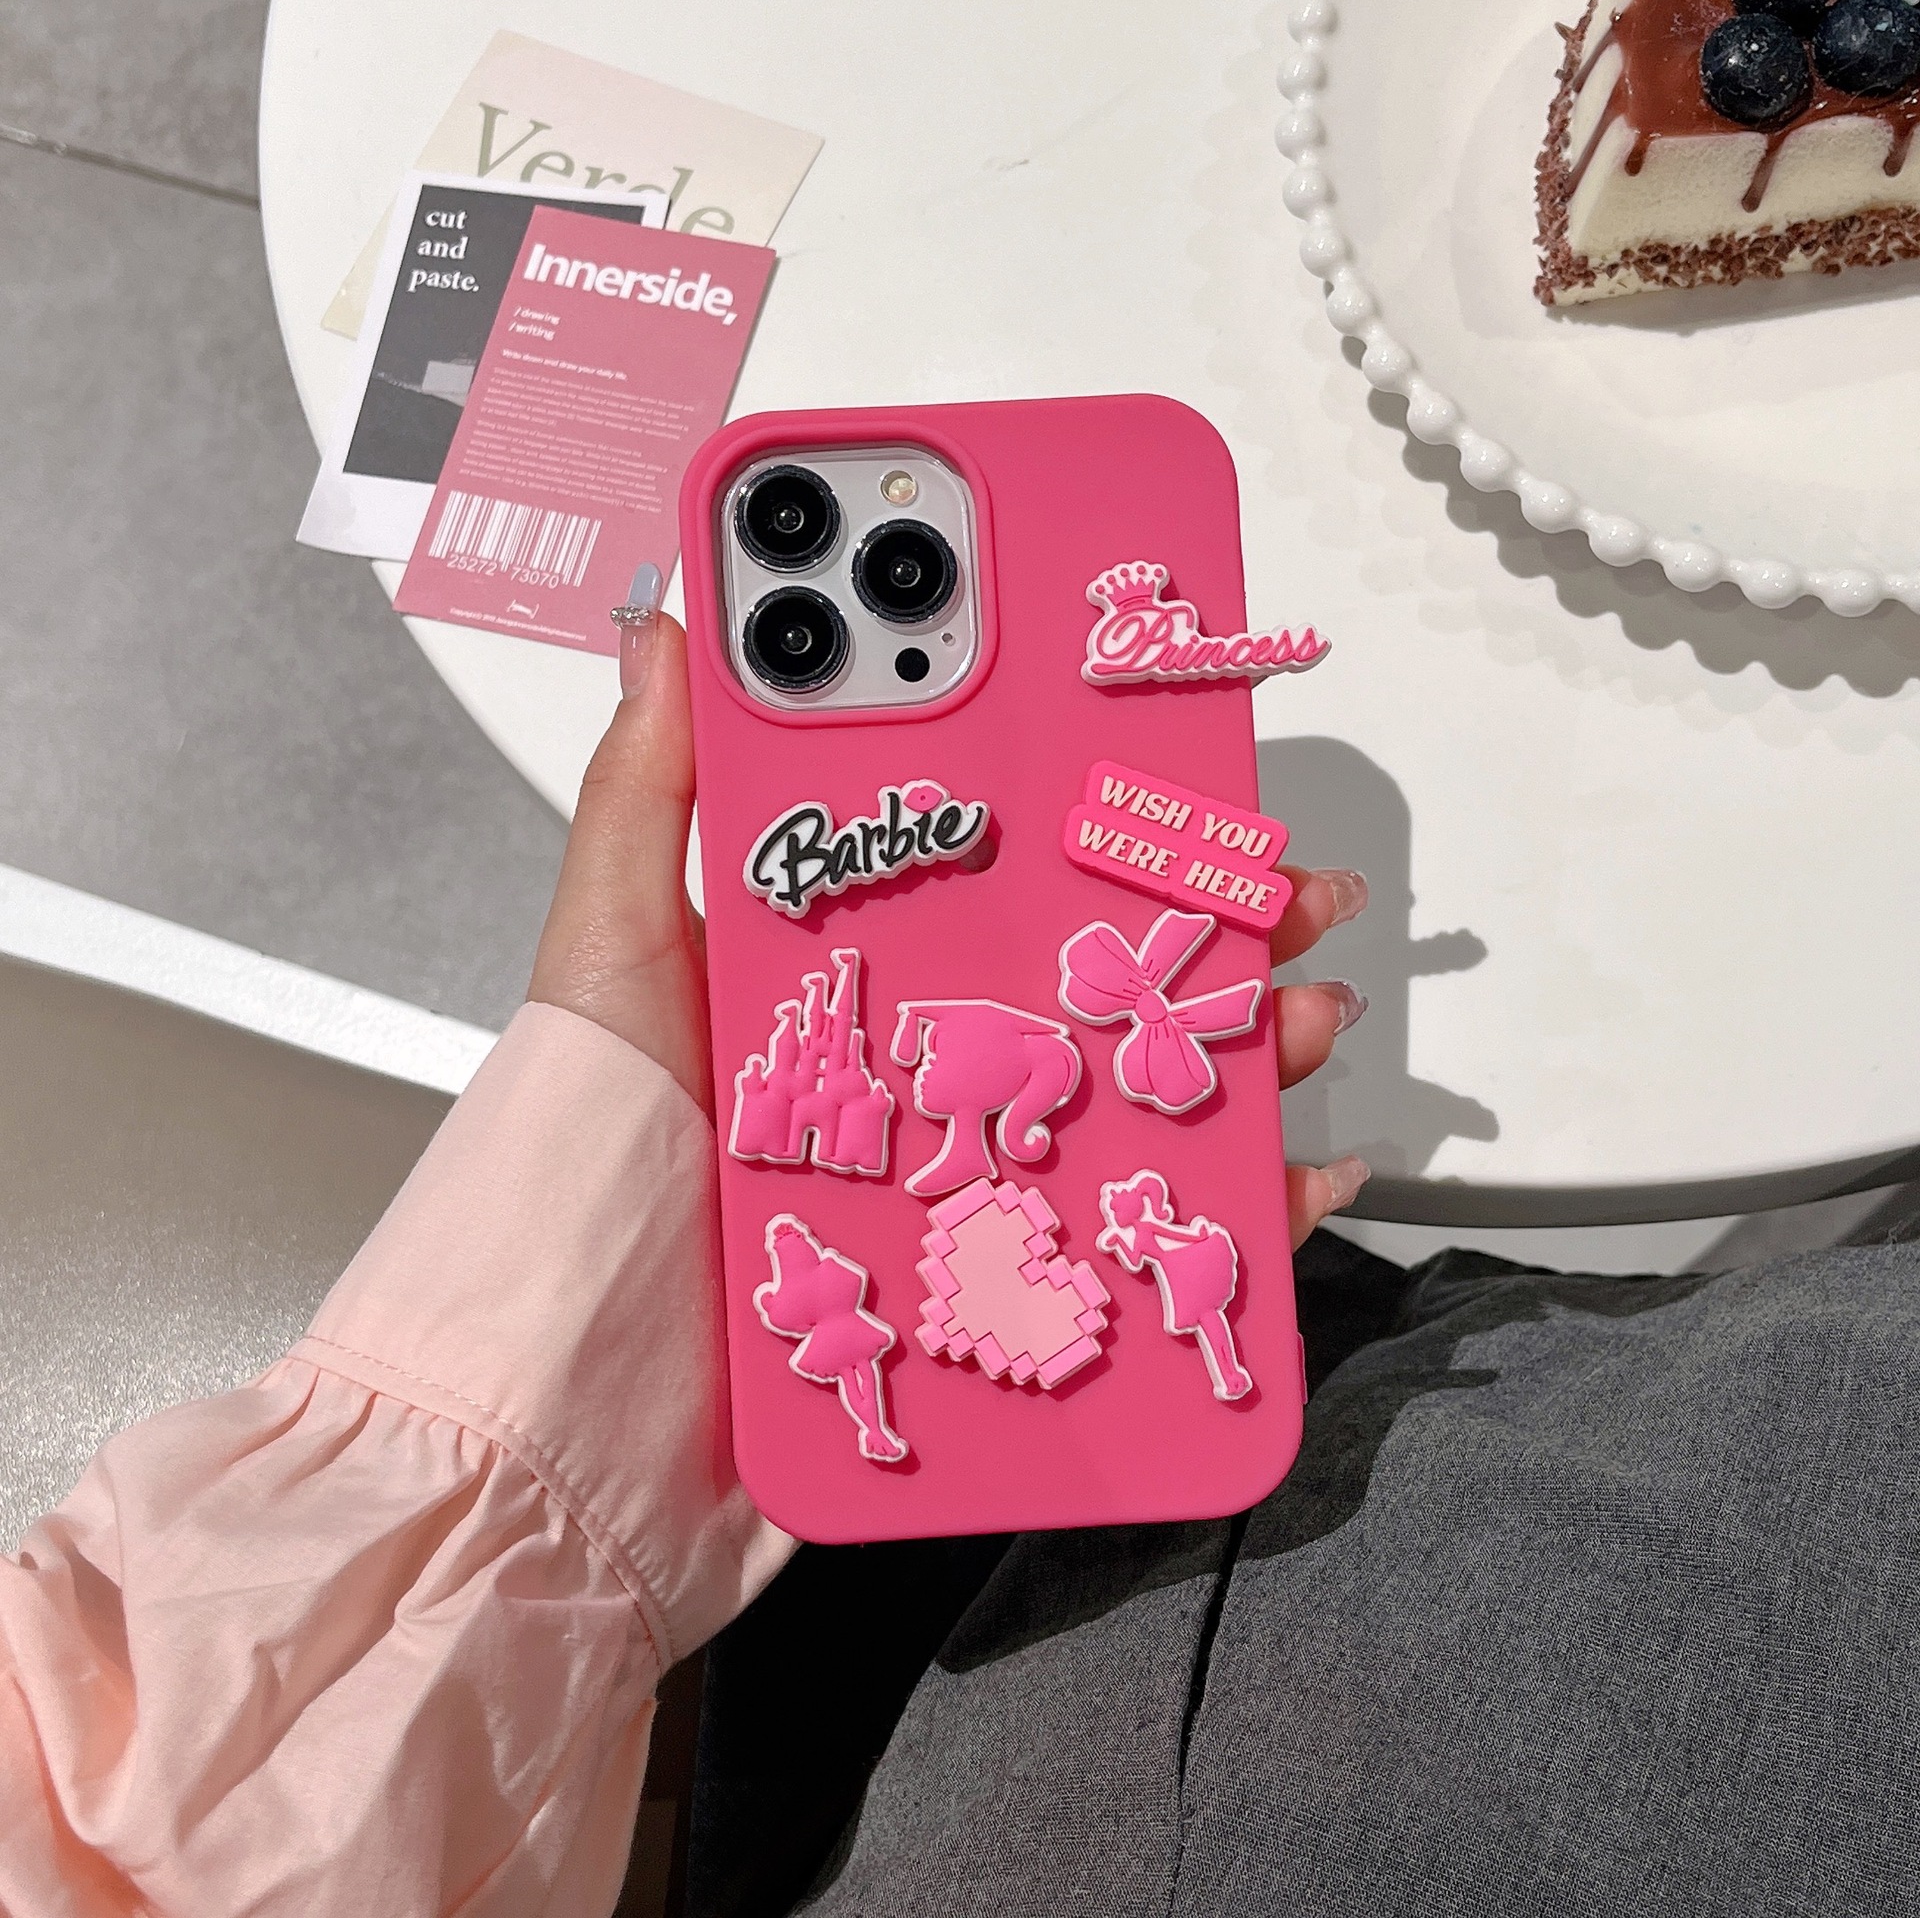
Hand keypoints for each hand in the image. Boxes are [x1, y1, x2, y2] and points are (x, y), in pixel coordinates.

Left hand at [529, 608, 1371, 1242]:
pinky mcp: (999, 1275)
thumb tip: (669, 621)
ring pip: (1147, 1090)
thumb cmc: (598, 1144)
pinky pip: (1142, 1236)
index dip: (1099, 816)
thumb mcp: (617, 942)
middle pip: (1103, 975)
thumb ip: (649, 791)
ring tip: (1309, 1012)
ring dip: (1254, 1046)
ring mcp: (975, 1167)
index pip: (1005, 870)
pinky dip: (1241, 1209)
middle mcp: (932, 1062)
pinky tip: (1298, 1171)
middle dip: (1211, 926)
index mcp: (865, 969)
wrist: (591, 1364)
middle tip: (1286, 885)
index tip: (1178, 760)